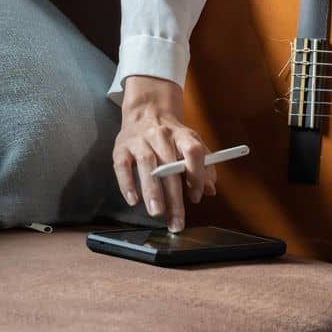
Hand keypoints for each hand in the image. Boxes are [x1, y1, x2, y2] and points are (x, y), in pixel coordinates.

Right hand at [112, 75, 216, 232]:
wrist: (147, 111)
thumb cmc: (172, 135)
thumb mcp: (192, 144)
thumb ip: (204, 166)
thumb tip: (210, 190)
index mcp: (183, 135)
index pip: (193, 152)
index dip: (197, 175)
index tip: (195, 197)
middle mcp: (162, 136)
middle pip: (170, 166)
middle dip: (174, 196)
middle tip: (176, 220)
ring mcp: (140, 141)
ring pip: (147, 165)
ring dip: (152, 190)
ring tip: (157, 212)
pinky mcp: (121, 148)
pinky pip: (122, 167)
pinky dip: (127, 184)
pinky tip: (133, 201)